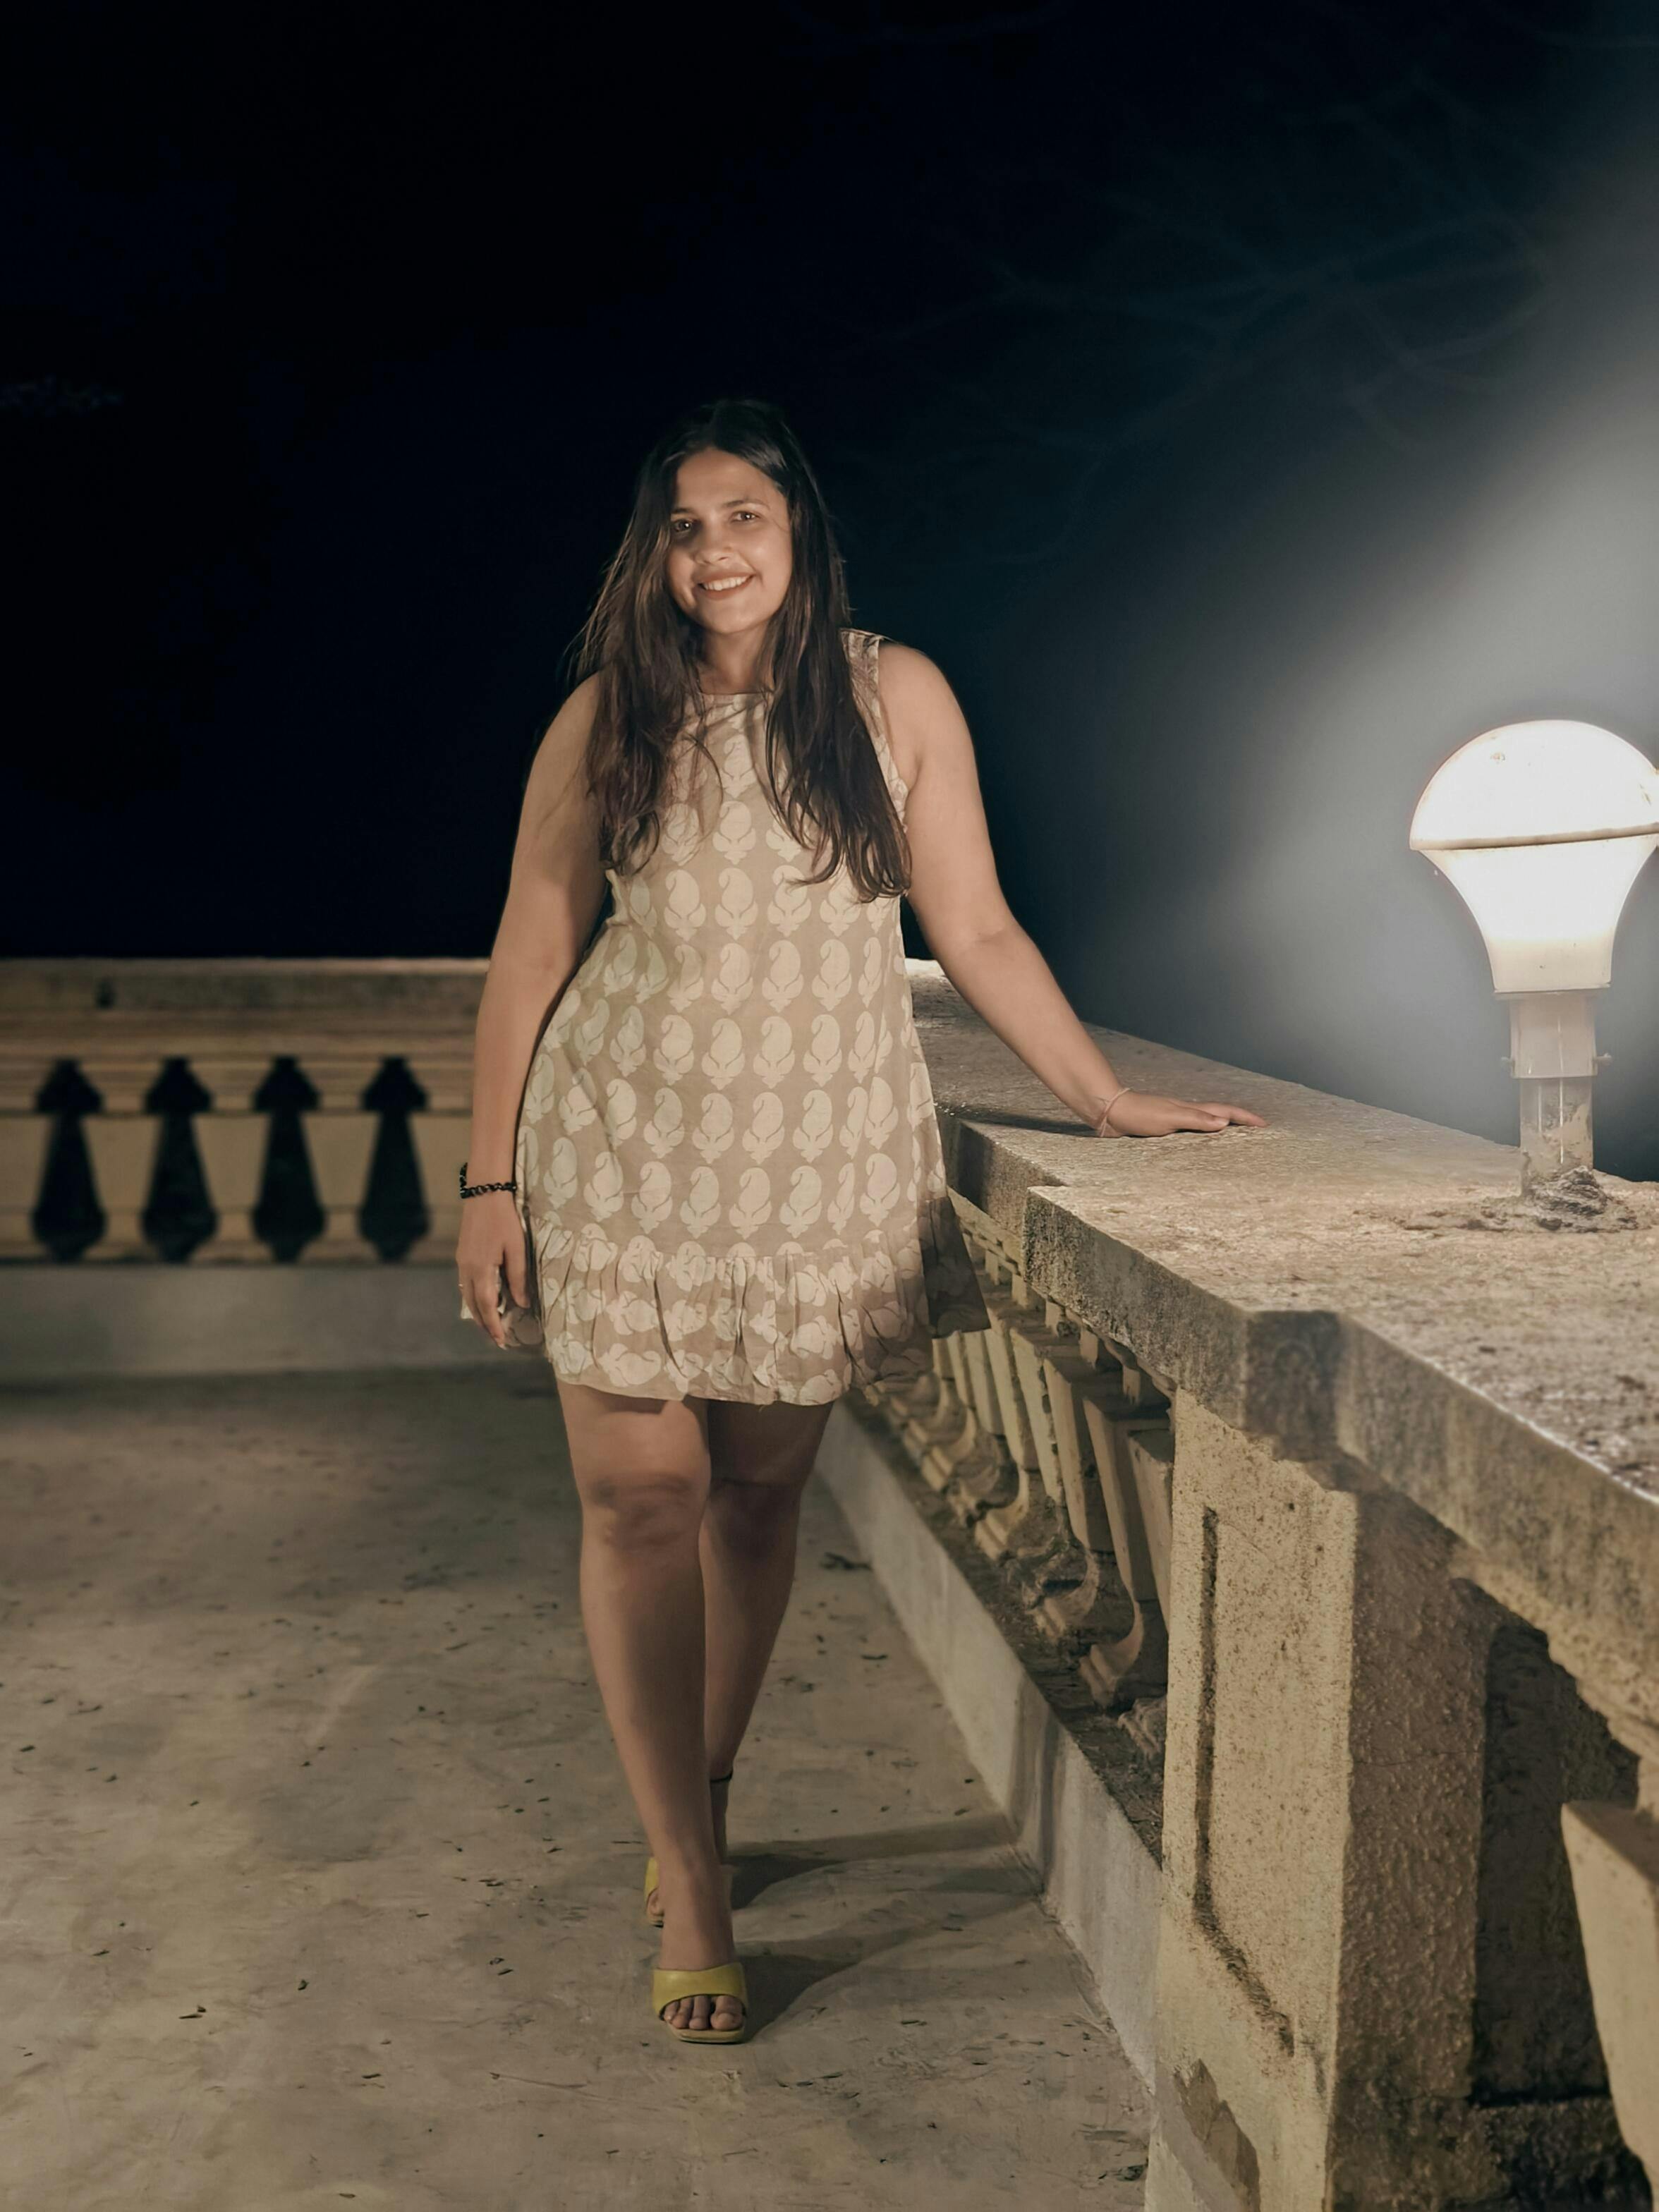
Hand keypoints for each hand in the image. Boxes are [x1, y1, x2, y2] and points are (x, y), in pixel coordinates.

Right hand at [457, 1190, 529, 1348]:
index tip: (501, 1340)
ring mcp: (462, 1262)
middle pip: (474, 1305)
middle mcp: (467, 1269)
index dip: (494, 1325)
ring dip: (478, 1313)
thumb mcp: (517, 1248)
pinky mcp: (462, 1256)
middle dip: (484, 1324)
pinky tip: (483, 1301)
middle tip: (496, 1339)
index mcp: (481, 1269)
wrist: (484, 1193)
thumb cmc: (505, 1219)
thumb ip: (518, 1277)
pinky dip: (474, 1298)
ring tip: (490, 1325)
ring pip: (467, 1296)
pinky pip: (465, 1285)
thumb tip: (522, 1303)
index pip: (488, 1306)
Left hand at [1095, 1090, 1267, 1137]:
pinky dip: (1204, 1136)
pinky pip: (1192, 1132)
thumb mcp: (1169, 1117)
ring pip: (1207, 1122)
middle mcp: (1186, 1112)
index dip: (1245, 1118)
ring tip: (1238, 1137)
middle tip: (1259, 1129)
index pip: (1225, 1112)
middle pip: (1220, 1114)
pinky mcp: (1164, 1128)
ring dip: (1224, 1128)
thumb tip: (1225, 1122)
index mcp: (1191, 1109)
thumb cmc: (1139, 1113)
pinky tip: (1202, 1144)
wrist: (1111, 1112)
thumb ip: (1196, 1119)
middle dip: (1240, 1121)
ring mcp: (1176, 1119)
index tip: (1265, 1124)